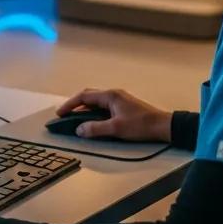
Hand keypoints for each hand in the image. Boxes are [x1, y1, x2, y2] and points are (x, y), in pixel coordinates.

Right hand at [56, 87, 170, 141]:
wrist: (163, 126)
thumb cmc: (140, 125)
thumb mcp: (116, 128)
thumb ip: (96, 128)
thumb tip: (79, 129)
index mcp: (110, 95)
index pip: (84, 97)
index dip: (70, 105)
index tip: (60, 114)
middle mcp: (113, 94)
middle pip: (89, 96)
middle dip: (75, 105)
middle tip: (65, 115)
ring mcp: (119, 99)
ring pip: (96, 101)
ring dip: (85, 109)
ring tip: (75, 119)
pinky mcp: (124, 106)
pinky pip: (103, 106)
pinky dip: (94, 112)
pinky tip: (93, 121)